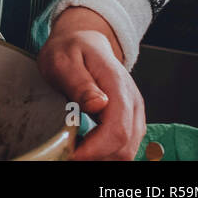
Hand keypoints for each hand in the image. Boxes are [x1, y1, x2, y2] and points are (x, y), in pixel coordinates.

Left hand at [37, 6, 144, 160]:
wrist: (84, 41)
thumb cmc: (71, 50)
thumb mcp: (64, 60)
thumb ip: (80, 83)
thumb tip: (98, 105)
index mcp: (118, 87)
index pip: (117, 131)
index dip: (95, 149)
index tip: (72, 154)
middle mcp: (133, 103)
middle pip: (125, 147)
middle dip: (97, 156)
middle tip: (68, 152)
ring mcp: (134, 114)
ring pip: (126, 151)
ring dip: (101, 156)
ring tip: (75, 148)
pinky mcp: (129, 121)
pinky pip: (123, 147)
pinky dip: (105, 153)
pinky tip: (85, 146)